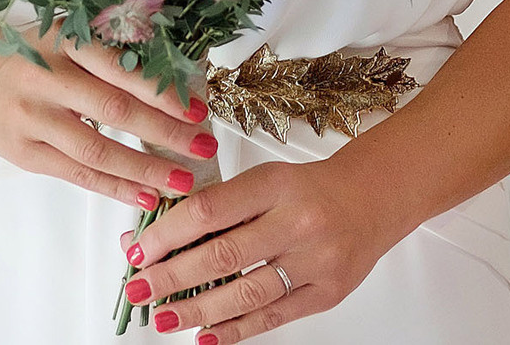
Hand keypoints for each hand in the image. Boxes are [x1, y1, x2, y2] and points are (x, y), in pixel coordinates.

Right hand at [0, 21, 218, 209]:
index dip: (160, 90)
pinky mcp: (24, 152)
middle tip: (205, 146)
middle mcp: (43, 78)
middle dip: (165, 132)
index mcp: (59, 41)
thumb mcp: (59, 36)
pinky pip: (77, 173)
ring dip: (145, 168)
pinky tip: (146, 195)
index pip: (118, 67)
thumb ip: (105, 55)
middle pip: (113, 109)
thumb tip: (171, 85)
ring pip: (97, 149)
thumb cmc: (22, 53)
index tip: (198, 108)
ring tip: (184, 181)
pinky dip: (115, 186)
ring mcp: (31, 119)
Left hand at [117, 153, 406, 339]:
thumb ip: (216, 205)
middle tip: (141, 287)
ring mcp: (314, 261)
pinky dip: (237, 329)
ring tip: (165, 317)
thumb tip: (156, 233)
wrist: (370, 199)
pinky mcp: (326, 293)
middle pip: (224, 254)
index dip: (168, 233)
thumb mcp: (263, 180)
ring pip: (247, 292)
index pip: (209, 210)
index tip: (139, 249)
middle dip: (173, 276)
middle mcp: (297, 222)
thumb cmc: (307, 190)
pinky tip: (208, 335)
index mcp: (274, 185)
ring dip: (199, 309)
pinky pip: (274, 316)